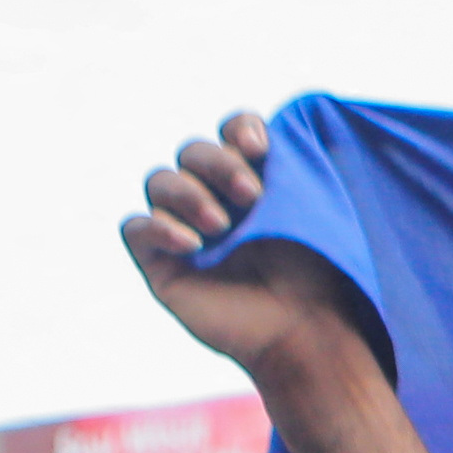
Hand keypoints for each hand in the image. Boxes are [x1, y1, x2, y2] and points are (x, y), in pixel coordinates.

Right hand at [123, 110, 378, 384]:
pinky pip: (134, 227)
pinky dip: (158, 226)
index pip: (230, 133)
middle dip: (219, 164)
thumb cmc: (317, 271)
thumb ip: (294, 162)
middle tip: (252, 195)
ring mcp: (183, 228)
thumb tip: (280, 125)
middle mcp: (214, 198)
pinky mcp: (159, 262)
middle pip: (192, 151)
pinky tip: (192, 245)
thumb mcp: (314, 208)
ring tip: (221, 227)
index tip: (261, 148)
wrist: (304, 327)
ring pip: (159, 181)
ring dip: (189, 193)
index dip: (239, 131)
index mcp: (253, 179)